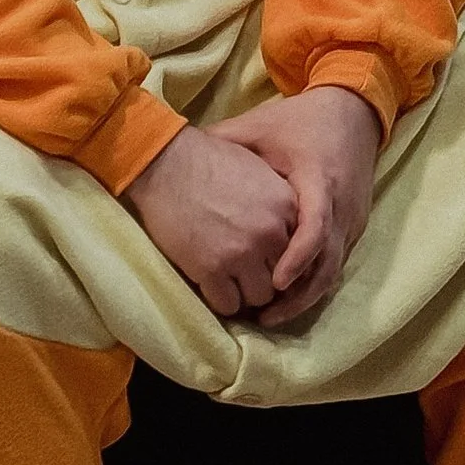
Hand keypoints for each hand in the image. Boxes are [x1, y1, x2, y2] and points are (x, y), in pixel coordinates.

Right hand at [120, 124, 297, 318]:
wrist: (165, 163)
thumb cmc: (207, 159)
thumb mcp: (257, 170)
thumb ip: (277, 204)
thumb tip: (286, 232)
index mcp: (286, 206)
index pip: (299, 251)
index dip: (279, 256)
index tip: (264, 256)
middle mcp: (270, 233)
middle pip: (283, 279)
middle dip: (263, 276)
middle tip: (243, 271)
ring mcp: (241, 253)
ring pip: (258, 297)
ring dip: (244, 292)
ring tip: (228, 280)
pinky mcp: (211, 270)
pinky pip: (227, 305)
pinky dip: (220, 300)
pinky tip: (210, 284)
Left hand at [217, 84, 381, 326]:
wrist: (352, 112)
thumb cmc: (299, 120)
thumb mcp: (261, 126)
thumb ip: (224, 141)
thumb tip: (179, 155)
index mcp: (319, 179)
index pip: (315, 228)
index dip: (296, 259)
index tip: (273, 283)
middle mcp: (342, 205)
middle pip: (327, 264)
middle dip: (298, 295)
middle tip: (263, 316)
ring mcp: (352, 220)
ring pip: (333, 272)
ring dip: (305, 297)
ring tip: (270, 316)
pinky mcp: (354, 227)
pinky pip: (335, 264)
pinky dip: (313, 284)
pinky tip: (287, 298)